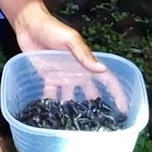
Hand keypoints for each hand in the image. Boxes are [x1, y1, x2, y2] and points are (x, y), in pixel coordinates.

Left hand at [0, 0, 128, 113]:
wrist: (29, 25)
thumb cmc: (52, 28)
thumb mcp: (70, 39)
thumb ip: (84, 54)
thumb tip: (102, 69)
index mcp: (86, 63)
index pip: (106, 79)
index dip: (116, 93)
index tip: (123, 110)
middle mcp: (77, 72)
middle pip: (91, 93)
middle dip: (96, 108)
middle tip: (99, 125)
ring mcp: (62, 76)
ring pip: (71, 97)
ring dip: (73, 110)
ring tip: (74, 125)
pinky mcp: (48, 78)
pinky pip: (51, 94)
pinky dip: (51, 104)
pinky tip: (51, 117)